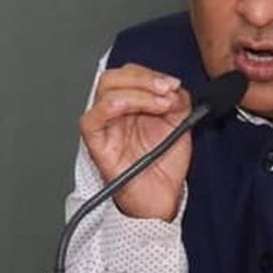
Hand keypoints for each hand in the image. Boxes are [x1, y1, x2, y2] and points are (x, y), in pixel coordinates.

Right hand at [80, 63, 191, 221]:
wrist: (161, 198)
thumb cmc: (164, 165)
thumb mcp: (180, 123)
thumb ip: (178, 100)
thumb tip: (173, 88)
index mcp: (131, 105)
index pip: (130, 74)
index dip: (152, 74)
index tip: (173, 84)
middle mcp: (114, 113)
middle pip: (114, 77)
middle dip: (144, 78)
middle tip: (167, 89)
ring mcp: (104, 126)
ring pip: (105, 90)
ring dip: (137, 91)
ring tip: (161, 104)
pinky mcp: (96, 144)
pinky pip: (91, 119)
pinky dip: (112, 106)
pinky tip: (132, 107)